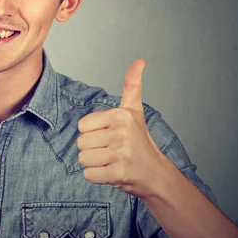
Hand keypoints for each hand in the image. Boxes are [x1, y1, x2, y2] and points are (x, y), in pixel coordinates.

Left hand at [76, 59, 167, 197]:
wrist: (156, 174)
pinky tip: (112, 172)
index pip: (82, 126)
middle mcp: (121, 132)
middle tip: (112, 151)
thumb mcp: (135, 111)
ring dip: (94, 164)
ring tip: (112, 161)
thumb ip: (132, 86)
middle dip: (93, 150)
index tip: (110, 136)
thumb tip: (140, 61)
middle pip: (81, 143)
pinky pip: (89, 175)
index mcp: (121, 115)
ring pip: (83, 159)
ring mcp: (120, 153)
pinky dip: (97, 177)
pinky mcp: (118, 173)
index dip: (92, 133)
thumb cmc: (140, 142)